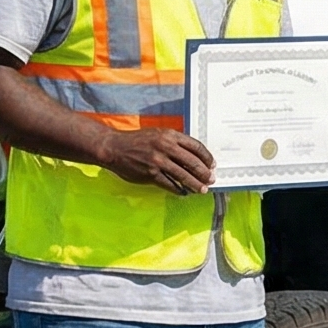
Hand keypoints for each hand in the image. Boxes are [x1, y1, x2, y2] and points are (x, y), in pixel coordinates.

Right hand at [94, 128, 215, 194]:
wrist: (114, 147)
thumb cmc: (137, 141)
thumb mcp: (158, 135)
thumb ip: (174, 142)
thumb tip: (193, 156)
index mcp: (170, 135)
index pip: (196, 146)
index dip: (207, 157)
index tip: (212, 164)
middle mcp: (166, 147)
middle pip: (193, 162)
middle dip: (204, 173)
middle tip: (211, 179)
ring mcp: (158, 161)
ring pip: (184, 175)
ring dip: (195, 184)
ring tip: (202, 189)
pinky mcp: (151, 174)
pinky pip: (170, 184)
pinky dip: (179, 190)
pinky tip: (184, 193)